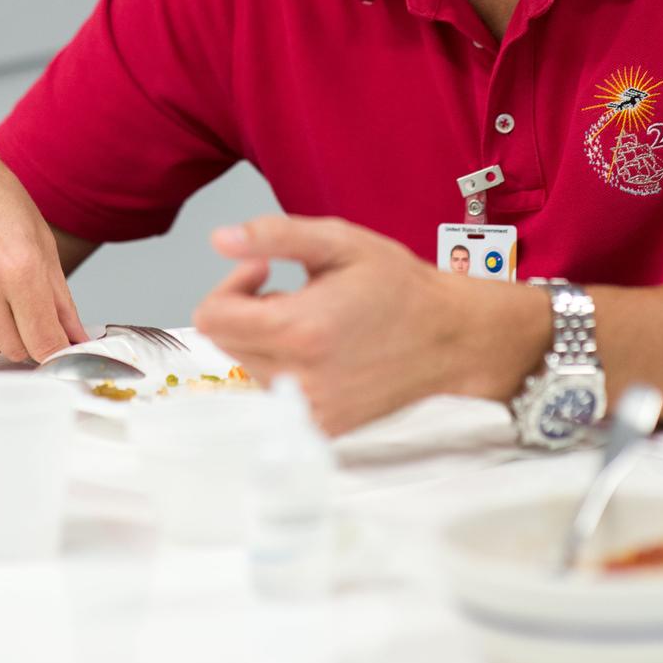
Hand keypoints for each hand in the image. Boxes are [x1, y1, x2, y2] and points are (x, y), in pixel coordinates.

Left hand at [194, 214, 549, 434]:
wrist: (451, 337)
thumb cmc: (399, 285)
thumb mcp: (339, 242)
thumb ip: (274, 236)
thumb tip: (221, 238)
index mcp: (297, 331)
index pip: (211, 318)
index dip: (231, 283)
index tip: (264, 269)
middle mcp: (298, 379)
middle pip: (226, 342)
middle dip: (248, 309)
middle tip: (294, 288)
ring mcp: (311, 410)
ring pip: (249, 367)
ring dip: (267, 339)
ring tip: (316, 318)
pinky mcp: (324, 426)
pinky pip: (276, 393)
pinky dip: (287, 367)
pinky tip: (324, 347)